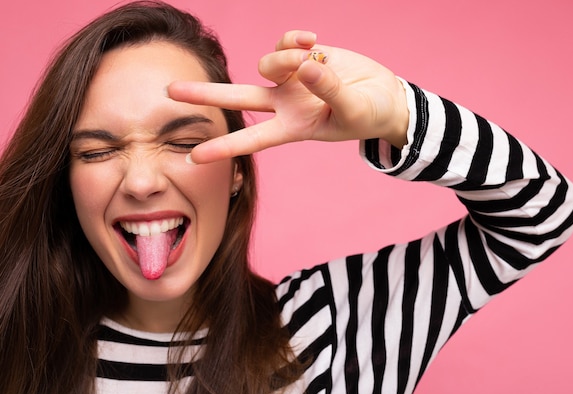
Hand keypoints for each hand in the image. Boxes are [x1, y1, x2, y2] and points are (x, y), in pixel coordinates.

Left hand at [167, 30, 408, 162]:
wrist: (384, 96)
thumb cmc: (370, 114)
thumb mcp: (352, 111)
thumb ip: (329, 91)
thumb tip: (304, 67)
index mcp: (293, 127)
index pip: (253, 139)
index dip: (225, 147)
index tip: (194, 157)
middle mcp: (285, 103)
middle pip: (238, 98)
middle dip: (205, 94)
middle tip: (170, 91)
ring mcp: (291, 79)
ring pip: (268, 63)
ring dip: (284, 57)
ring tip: (311, 57)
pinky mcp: (302, 55)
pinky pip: (286, 42)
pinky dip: (295, 38)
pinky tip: (313, 41)